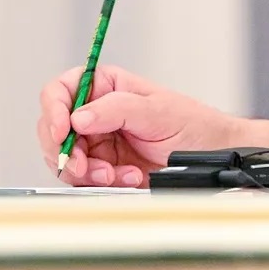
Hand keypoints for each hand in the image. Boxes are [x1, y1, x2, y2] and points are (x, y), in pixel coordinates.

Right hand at [35, 65, 268, 185]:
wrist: (214, 155)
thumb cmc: (194, 125)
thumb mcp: (158, 111)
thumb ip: (117, 109)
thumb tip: (78, 116)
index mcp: (107, 86)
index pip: (62, 90)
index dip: (54, 110)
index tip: (61, 130)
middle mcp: (98, 113)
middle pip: (54, 129)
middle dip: (68, 151)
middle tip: (85, 167)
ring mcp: (99, 142)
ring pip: (67, 158)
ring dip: (86, 171)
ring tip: (116, 175)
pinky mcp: (105, 168)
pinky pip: (85, 179)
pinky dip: (101, 183)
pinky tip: (128, 178)